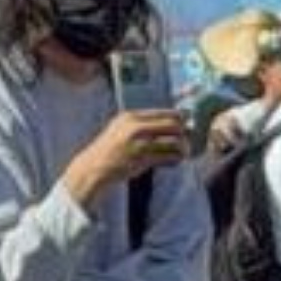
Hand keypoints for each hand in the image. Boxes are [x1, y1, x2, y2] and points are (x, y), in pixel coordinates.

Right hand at [63, 108, 189, 210]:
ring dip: (183, 148)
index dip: (180, 118)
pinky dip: (176, 160)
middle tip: (187, 140)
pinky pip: (168, 158)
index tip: (186, 124)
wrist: (93, 166)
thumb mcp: (120, 128)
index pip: (165, 113)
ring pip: (174, 142)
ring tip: (184, 153)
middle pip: (173, 125)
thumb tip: (171, 121)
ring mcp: (139, 144)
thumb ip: (141, 123)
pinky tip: (174, 161)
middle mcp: (135, 127)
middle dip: (184, 133)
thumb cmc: (110, 148)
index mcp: (130, 117)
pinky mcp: (142, 160)